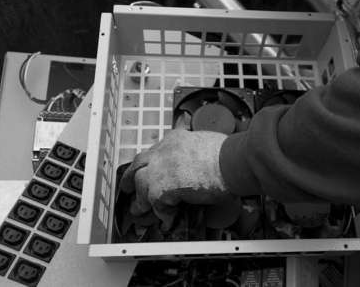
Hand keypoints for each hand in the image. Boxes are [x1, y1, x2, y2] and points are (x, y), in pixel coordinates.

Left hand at [119, 130, 237, 229]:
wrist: (233, 161)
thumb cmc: (228, 153)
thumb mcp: (207, 141)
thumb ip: (197, 149)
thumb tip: (201, 160)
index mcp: (174, 139)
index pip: (155, 150)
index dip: (151, 162)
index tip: (151, 168)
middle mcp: (163, 151)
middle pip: (139, 164)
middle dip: (130, 176)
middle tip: (126, 185)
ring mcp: (161, 169)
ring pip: (140, 184)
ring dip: (140, 199)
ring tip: (138, 209)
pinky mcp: (163, 188)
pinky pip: (155, 204)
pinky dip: (161, 214)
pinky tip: (166, 220)